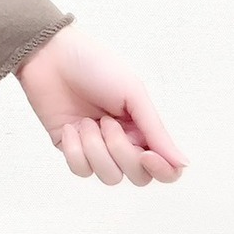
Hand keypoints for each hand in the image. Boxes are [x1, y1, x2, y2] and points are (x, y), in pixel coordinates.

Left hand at [13, 22, 188, 185]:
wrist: (50, 56)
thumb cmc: (95, 67)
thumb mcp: (133, 94)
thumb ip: (156, 131)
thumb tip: (183, 163)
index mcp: (144, 128)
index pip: (165, 168)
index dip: (162, 170)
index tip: (146, 155)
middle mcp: (124, 142)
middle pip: (137, 176)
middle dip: (121, 152)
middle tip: (106, 121)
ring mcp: (95, 148)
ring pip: (109, 176)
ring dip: (96, 150)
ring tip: (85, 121)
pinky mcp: (69, 148)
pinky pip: (80, 169)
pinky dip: (75, 150)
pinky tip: (70, 127)